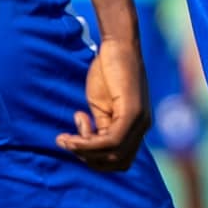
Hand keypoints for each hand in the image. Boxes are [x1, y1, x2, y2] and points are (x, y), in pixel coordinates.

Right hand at [59, 36, 150, 171]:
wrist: (117, 45)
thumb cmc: (107, 71)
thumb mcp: (101, 106)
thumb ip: (100, 128)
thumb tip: (88, 148)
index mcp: (137, 128)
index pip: (119, 160)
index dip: (95, 158)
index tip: (75, 139)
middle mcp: (143, 127)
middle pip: (117, 162)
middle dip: (88, 158)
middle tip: (67, 141)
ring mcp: (140, 121)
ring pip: (113, 154)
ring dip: (84, 150)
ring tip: (65, 137)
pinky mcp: (133, 112)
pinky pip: (111, 140)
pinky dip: (89, 141)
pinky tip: (75, 128)